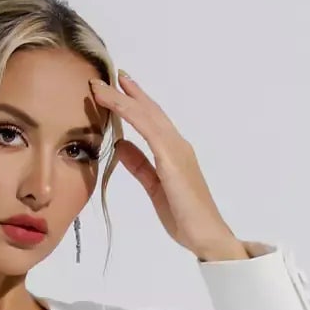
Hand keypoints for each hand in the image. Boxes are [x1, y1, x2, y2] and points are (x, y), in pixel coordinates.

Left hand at [89, 68, 248, 261]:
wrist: (206, 234)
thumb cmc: (185, 217)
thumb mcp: (155, 187)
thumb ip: (140, 165)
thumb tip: (121, 146)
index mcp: (173, 152)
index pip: (151, 121)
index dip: (134, 103)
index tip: (118, 89)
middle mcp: (176, 144)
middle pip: (150, 111)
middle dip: (129, 92)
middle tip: (112, 75)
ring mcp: (176, 149)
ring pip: (146, 116)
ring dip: (123, 99)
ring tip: (103, 86)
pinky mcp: (172, 159)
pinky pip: (148, 130)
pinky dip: (131, 114)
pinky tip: (117, 105)